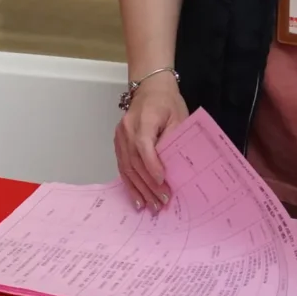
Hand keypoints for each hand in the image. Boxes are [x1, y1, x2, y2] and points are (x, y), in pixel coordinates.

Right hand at [114, 74, 186, 210]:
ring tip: (150, 206)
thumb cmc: (167, 102)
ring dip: (139, 189)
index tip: (163, 183)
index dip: (152, 166)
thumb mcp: (178, 117)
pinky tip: (137, 199)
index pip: (144, 147)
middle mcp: (126, 130)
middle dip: (148, 185)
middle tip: (162, 202)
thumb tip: (173, 167)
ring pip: (126, 168)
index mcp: (142, 120)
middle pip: (135, 162)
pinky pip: (122, 167)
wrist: (150, 88)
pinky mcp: (118, 143)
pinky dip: (130, 185)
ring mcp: (119, 137)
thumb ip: (174, 139)